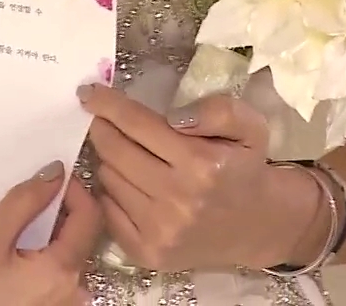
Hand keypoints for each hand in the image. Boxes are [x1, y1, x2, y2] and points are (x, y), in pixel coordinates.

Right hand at [0, 162, 99, 305]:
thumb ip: (21, 203)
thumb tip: (53, 173)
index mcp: (62, 271)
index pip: (89, 216)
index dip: (73, 188)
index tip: (48, 174)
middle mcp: (74, 290)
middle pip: (77, 234)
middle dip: (54, 210)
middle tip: (22, 195)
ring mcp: (65, 302)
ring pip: (64, 252)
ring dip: (43, 232)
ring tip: (10, 222)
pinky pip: (53, 271)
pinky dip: (37, 254)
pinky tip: (9, 251)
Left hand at [79, 84, 327, 270]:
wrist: (258, 225)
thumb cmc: (244, 168)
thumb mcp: (248, 127)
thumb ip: (217, 111)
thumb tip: (174, 116)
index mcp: (201, 163)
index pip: (136, 123)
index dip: (107, 104)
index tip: (87, 93)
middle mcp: (178, 199)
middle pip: (113, 150)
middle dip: (103, 129)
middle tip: (104, 121)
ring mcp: (160, 230)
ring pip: (107, 177)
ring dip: (110, 161)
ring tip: (130, 157)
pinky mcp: (147, 252)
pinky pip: (106, 208)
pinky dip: (110, 192)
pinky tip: (129, 185)